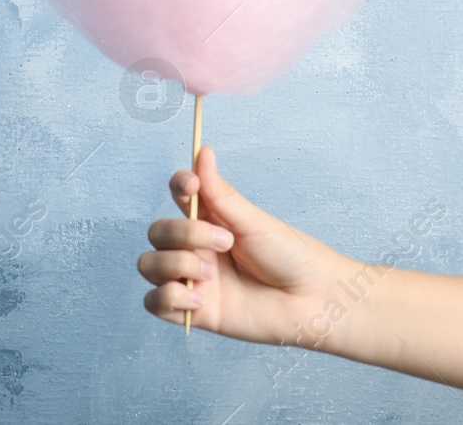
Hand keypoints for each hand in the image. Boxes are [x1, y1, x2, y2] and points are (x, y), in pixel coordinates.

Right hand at [138, 145, 351, 345]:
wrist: (314, 301)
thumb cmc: (292, 257)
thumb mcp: (254, 221)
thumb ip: (220, 193)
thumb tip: (203, 151)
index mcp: (211, 220)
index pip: (178, 196)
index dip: (177, 186)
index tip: (191, 186)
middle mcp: (197, 249)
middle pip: (157, 231)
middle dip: (183, 234)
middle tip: (225, 243)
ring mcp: (193, 279)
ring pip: (148, 265)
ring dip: (175, 264)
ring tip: (212, 275)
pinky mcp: (195, 311)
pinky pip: (155, 303)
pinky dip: (170, 298)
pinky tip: (201, 299)